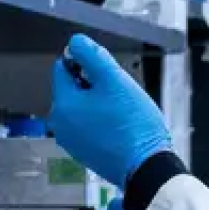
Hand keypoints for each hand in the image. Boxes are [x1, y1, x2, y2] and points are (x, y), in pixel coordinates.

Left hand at [49, 34, 171, 187]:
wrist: (147, 166)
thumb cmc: (133, 127)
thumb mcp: (114, 80)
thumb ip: (92, 55)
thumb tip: (75, 43)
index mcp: (62, 106)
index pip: (62, 67)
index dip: (86, 65)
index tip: (108, 76)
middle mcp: (61, 126)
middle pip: (73, 90)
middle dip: (94, 87)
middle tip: (118, 97)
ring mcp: (72, 143)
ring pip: (83, 109)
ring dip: (100, 105)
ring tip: (121, 115)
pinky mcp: (85, 154)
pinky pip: (90, 128)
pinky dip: (103, 124)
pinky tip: (120, 129)